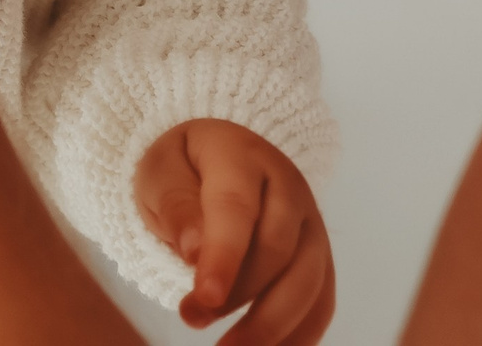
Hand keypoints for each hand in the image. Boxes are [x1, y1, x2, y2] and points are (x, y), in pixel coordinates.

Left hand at [134, 120, 334, 345]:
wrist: (216, 154)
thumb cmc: (182, 167)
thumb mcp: (160, 172)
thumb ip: (176, 207)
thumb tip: (195, 254)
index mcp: (241, 156)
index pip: (236, 209)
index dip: (224, 257)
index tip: (203, 299)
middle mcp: (287, 186)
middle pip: (278, 250)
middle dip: (238, 296)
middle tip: (192, 319)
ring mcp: (309, 222)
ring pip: (307, 280)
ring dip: (271, 325)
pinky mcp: (319, 255)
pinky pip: (321, 301)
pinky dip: (299, 334)